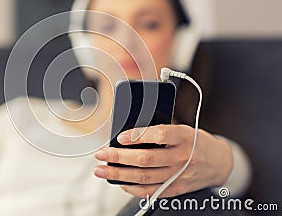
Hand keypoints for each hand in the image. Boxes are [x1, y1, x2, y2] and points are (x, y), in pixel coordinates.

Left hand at [93, 124, 232, 197]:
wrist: (219, 163)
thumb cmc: (196, 142)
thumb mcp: (183, 129)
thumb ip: (160, 131)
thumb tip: (130, 134)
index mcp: (184, 137)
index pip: (159, 135)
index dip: (137, 136)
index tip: (120, 137)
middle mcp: (182, 157)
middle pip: (146, 159)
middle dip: (119, 157)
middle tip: (101, 154)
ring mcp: (179, 176)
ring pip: (144, 177)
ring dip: (119, 174)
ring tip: (102, 170)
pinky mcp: (176, 189)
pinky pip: (150, 191)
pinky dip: (132, 188)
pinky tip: (120, 182)